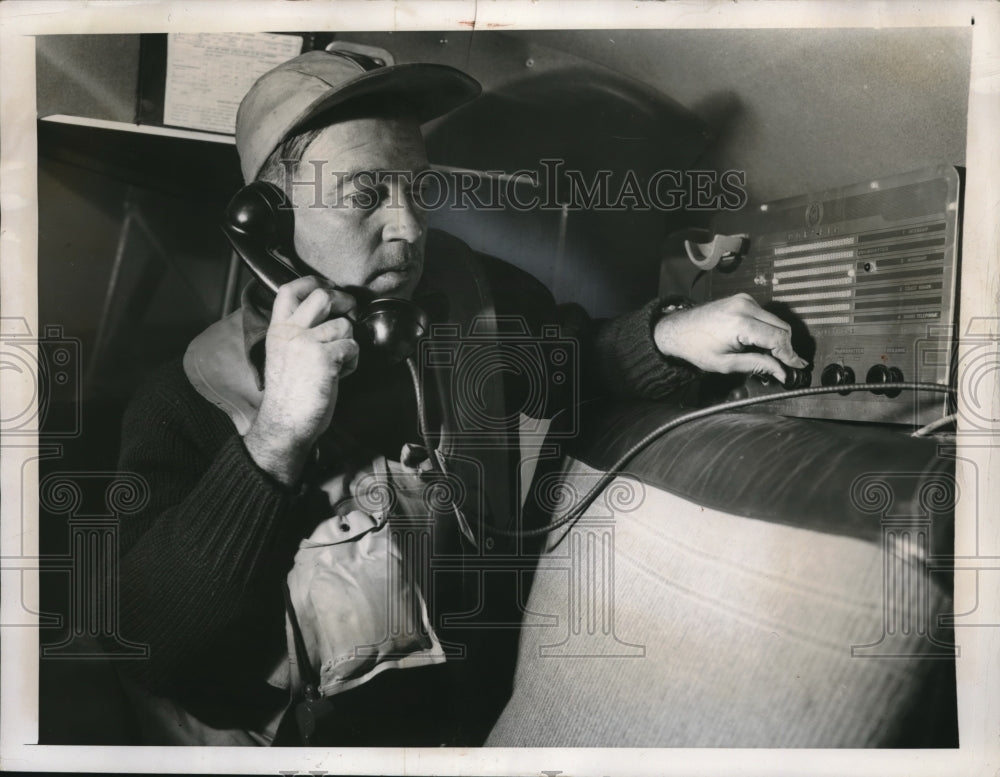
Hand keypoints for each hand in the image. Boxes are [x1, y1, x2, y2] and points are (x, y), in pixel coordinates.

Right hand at [243, 276, 358, 484]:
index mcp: (278, 330)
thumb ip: (298, 333)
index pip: (289, 290)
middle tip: (350, 311)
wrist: (285, 423)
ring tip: (339, 362)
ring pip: (344, 325)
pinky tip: (340, 374)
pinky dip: (352, 361)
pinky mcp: (324, 358)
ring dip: (349, 343)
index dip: (312, 281)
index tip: (328, 285)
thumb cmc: (289, 395)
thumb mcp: (284, 354)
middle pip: (322, 295)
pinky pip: (352, 347)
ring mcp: (307, 342)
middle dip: (344, 300)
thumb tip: (327, 316)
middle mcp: (290, 332)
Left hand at [653, 293, 807, 382]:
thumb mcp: (726, 364)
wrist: (677, 330)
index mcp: (740, 323)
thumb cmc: (696, 347)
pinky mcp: (743, 299)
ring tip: (769, 356)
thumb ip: (757, 365)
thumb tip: (781, 371)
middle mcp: (745, 307)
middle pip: (782, 327)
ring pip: (775, 321)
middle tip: (786, 365)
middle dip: (786, 347)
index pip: (778, 338)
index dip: (790, 354)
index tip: (797, 366)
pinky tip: (759, 342)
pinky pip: (765, 315)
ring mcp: (744, 300)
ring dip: (777, 338)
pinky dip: (768, 329)